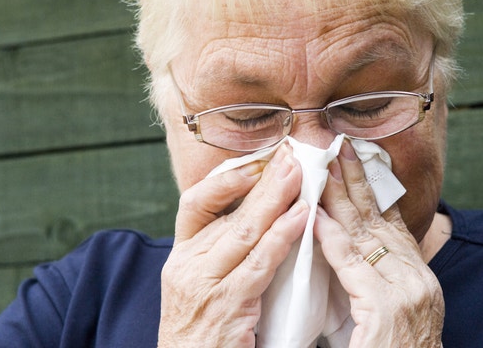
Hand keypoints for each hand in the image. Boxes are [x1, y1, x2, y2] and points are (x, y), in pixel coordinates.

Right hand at [158, 144, 307, 347]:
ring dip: (276, 200)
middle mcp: (187, 264)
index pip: (195, 202)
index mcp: (181, 254)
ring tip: (299, 175)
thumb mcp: (199, 282)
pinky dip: (281, 237)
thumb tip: (257, 212)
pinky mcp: (227, 305)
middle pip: (228, 211)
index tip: (259, 161)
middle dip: (263, 181)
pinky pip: (259, 264)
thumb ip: (220, 249)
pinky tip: (301, 217)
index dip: (227, 179)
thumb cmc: (201, 327)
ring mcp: (204, 284)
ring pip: (244, 232)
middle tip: (291, 156)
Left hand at [316, 142, 443, 346]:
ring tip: (322, 164)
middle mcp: (418, 280)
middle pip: (381, 219)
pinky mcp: (388, 310)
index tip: (355, 161)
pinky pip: (354, 266)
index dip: (372, 190)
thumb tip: (347, 246)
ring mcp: (407, 294)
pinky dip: (334, 238)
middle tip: (337, 146)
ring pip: (367, 233)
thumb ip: (373, 282)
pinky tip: (317, 214)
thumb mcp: (389, 313)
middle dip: (357, 180)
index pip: (392, 224)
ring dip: (341, 196)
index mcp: (418, 279)